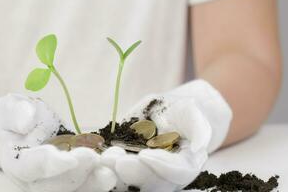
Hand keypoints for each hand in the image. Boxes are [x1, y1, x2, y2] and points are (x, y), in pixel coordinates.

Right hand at [0, 89, 116, 191]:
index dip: (51, 164)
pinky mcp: (69, 177)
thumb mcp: (11, 107)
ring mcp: (52, 181)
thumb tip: (26, 122)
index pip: (31, 167)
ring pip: (73, 190)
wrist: (15, 131)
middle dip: (78, 174)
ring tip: (113, 166)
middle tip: (98, 159)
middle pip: (55, 187)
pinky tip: (116, 160)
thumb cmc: (14, 117)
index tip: (71, 157)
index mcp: (16, 160)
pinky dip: (102, 173)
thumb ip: (17, 113)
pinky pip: (86, 181)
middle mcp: (33, 179)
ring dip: (95, 181)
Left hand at [100, 79, 231, 191]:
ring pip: (133, 182)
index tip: (145, 155)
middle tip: (117, 161)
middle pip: (153, 183)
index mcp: (186, 163)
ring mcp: (145, 172)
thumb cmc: (181, 112)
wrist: (167, 112)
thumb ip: (199, 129)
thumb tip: (198, 148)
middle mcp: (166, 174)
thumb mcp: (192, 113)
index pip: (178, 172)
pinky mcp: (128, 166)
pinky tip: (95, 157)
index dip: (162, 166)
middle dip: (134, 173)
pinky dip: (106, 167)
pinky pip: (117, 172)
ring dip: (117, 174)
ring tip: (104, 159)